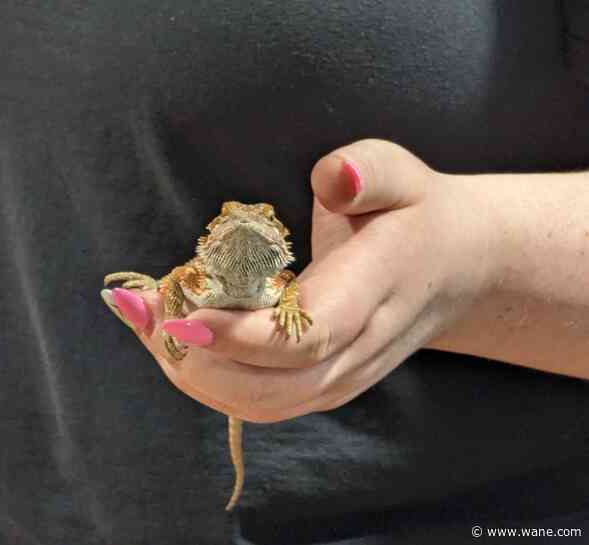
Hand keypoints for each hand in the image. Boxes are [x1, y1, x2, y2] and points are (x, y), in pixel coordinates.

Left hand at [109, 139, 501, 422]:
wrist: (454, 269)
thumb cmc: (414, 214)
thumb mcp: (400, 174)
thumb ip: (367, 171)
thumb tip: (332, 177)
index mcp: (373, 295)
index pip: (304, 335)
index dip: (238, 335)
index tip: (178, 312)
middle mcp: (357, 352)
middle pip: (270, 387)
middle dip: (194, 358)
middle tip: (139, 310)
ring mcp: (342, 379)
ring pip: (259, 405)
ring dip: (192, 374)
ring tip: (145, 323)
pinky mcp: (324, 388)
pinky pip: (260, 404)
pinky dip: (209, 383)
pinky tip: (176, 343)